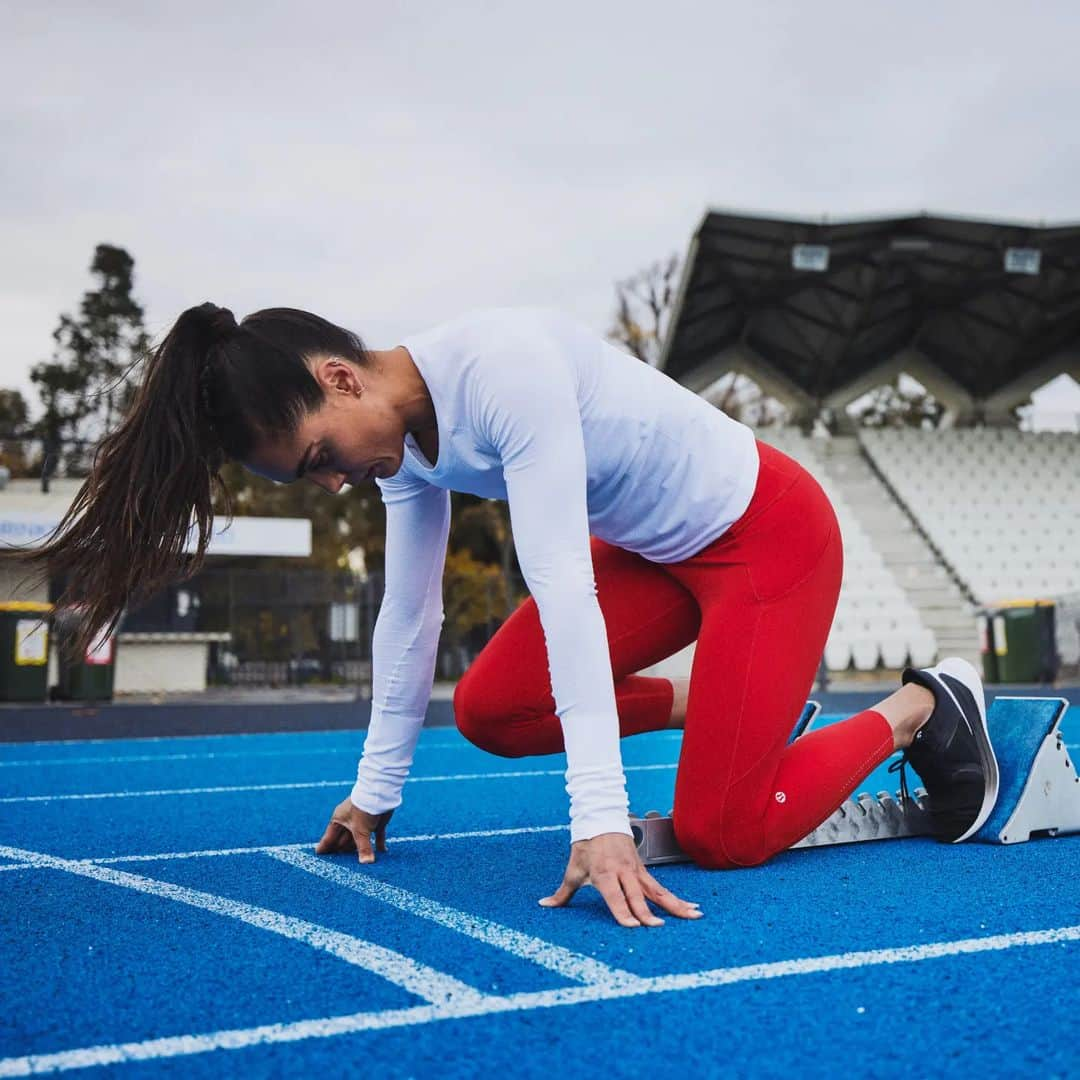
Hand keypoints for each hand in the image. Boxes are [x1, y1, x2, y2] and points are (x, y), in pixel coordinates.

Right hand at [315, 795, 393, 863]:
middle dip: (343, 853)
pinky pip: (377, 837)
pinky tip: (382, 853)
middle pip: (343, 841)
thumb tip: (366, 863)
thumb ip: (362, 848)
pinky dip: (379, 845)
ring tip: (358, 865)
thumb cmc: (363, 808)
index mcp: (339, 820)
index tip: (319, 859)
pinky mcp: (376, 823)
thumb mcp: (360, 830)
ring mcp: (363, 823)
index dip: (325, 848)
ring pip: (360, 841)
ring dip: (361, 850)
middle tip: (340, 869)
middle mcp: (349, 822)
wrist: (380, 792)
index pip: (329, 838)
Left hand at [539, 832, 702, 927]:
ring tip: (692, 915)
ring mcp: (637, 871)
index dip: (622, 911)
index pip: (615, 896)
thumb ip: (562, 892)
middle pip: (637, 895)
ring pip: (657, 891)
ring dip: (675, 904)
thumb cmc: (586, 845)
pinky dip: (676, 898)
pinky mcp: (644, 870)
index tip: (632, 927)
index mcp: (605, 873)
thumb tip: (544, 906)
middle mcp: (623, 873)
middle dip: (646, 912)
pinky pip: (661, 887)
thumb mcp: (573, 869)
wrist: (601, 818)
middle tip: (657, 927)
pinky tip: (691, 907)